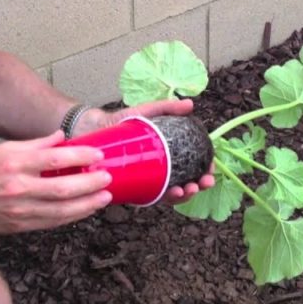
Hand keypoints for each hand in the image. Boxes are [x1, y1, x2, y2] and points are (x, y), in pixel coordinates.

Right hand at [0, 131, 111, 234]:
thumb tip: (61, 137)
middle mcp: (18, 188)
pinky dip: (72, 216)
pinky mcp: (21, 226)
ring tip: (104, 197)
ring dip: (87, 204)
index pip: (54, 159)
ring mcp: (20, 211)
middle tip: (107, 177)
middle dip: (90, 184)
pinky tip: (85, 210)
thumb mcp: (3, 149)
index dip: (80, 157)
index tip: (97, 155)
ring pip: (62, 211)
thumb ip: (35, 144)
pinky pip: (53, 222)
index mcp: (14, 163)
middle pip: (63, 188)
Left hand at [73, 99, 215, 205]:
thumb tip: (190, 104)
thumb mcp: (145, 112)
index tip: (210, 172)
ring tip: (185, 190)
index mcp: (166, 158)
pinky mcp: (129, 187)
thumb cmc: (120, 121)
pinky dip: (159, 199)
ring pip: (167, 195)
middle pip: (183, 185)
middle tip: (201, 184)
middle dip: (197, 188)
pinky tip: (168, 194)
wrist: (92, 128)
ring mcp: (144, 181)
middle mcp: (157, 172)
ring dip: (181, 197)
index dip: (204, 174)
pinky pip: (146, 198)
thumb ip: (166, 108)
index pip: (190, 169)